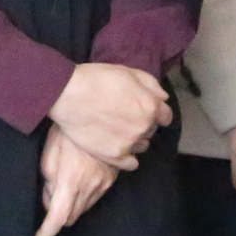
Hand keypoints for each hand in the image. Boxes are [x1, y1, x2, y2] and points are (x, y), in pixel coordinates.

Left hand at [36, 123, 119, 235]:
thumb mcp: (49, 153)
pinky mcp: (111, 180)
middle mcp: (89, 188)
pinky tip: (77, 177)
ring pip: (83, 209)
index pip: (57, 218)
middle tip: (48, 192)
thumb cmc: (67, 132)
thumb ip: (49, 180)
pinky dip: (82, 196)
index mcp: (71, 182)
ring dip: (70, 204)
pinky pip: (94, 198)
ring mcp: (103, 185)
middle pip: (70, 217)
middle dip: (57, 214)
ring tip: (63, 179)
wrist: (99, 115)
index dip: (45, 233)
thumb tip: (49, 200)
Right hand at [48, 62, 169, 169]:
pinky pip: (131, 163)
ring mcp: (129, 143)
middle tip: (124, 115)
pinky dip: (127, 157)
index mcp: (150, 106)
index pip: (166, 116)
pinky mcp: (114, 155)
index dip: (156, 111)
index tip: (143, 109)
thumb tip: (163, 98)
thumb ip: (150, 84)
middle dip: (142, 123)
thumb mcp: (127, 72)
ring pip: (142, 146)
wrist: (69, 94)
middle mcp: (143, 127)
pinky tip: (118, 148)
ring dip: (135, 139)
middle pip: (152, 130)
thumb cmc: (97, 79)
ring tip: (117, 130)